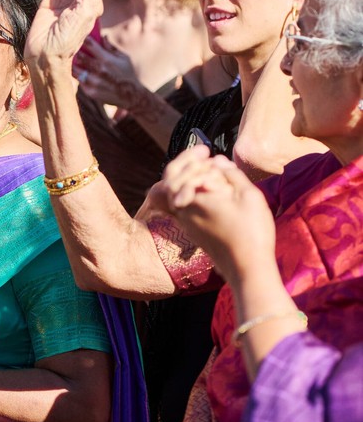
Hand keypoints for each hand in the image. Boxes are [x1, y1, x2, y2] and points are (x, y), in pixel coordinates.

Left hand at [72, 37, 144, 108]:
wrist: (131, 96)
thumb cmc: (129, 74)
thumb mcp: (124, 58)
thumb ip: (111, 47)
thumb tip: (103, 36)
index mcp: (107, 60)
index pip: (90, 45)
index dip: (85, 40)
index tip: (83, 38)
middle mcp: (99, 71)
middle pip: (80, 57)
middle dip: (77, 52)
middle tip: (74, 49)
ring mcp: (94, 83)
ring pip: (76, 71)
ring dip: (74, 65)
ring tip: (73, 61)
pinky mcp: (91, 93)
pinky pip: (80, 82)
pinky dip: (79, 76)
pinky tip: (79, 73)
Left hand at [156, 149, 274, 281]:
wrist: (248, 269)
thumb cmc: (252, 232)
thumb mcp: (249, 196)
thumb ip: (232, 175)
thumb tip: (218, 161)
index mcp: (194, 201)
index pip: (174, 173)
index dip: (188, 158)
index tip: (207, 151)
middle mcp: (185, 213)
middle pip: (170, 184)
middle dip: (185, 167)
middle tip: (205, 157)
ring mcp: (188, 226)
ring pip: (177, 197)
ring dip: (190, 181)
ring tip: (212, 173)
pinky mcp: (196, 234)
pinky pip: (186, 209)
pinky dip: (195, 195)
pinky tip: (214, 192)